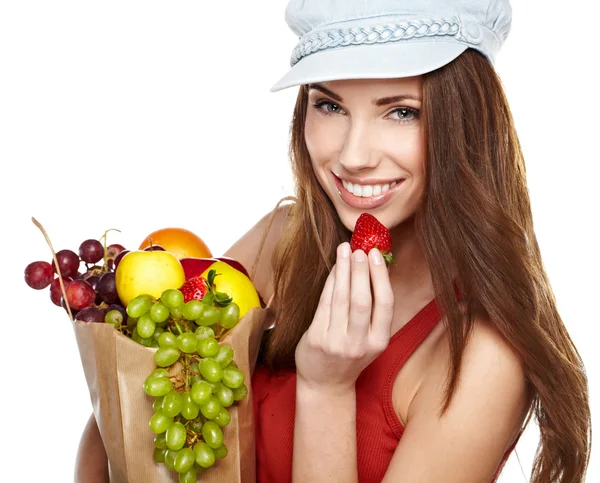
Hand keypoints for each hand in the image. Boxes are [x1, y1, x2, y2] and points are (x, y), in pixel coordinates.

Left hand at [295, 242, 394, 390]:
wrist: (326, 384)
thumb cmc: (350, 355)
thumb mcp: (370, 338)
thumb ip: (374, 309)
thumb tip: (377, 267)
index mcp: (379, 342)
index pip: (384, 304)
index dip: (381, 277)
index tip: (377, 254)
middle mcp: (360, 343)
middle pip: (362, 299)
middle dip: (360, 270)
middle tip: (359, 248)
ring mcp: (336, 342)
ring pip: (341, 299)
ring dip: (343, 270)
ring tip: (344, 249)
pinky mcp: (317, 339)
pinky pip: (324, 304)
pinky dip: (330, 282)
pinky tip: (334, 268)